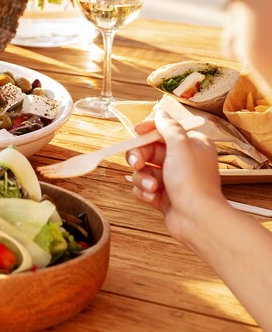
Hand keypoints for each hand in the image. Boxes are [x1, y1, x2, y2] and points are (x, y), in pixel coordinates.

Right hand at [126, 112, 226, 243]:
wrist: (196, 218)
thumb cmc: (193, 182)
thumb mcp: (181, 146)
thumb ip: (169, 127)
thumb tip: (161, 113)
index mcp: (191, 145)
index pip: (164, 130)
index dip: (148, 130)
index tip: (137, 132)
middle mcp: (181, 160)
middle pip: (147, 150)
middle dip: (139, 158)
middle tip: (137, 164)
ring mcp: (170, 179)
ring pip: (142, 170)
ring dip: (142, 178)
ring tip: (153, 187)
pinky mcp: (162, 195)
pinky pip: (142, 187)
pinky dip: (144, 191)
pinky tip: (154, 197)